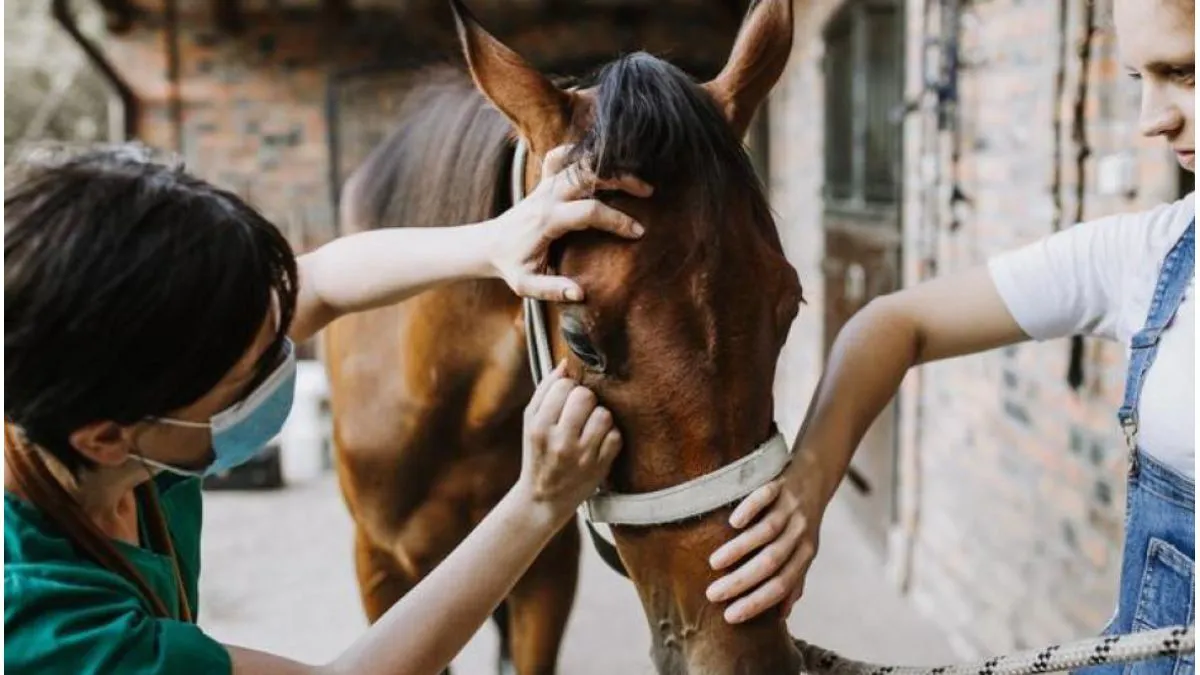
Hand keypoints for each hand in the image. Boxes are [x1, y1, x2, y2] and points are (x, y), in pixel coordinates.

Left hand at [488, 144, 652, 301]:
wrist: (489, 245)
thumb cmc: (511, 266)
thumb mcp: (526, 285)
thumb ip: (552, 289)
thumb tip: (580, 293)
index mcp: (547, 219)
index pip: (589, 211)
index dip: (616, 220)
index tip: (638, 232)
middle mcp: (547, 196)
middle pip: (589, 175)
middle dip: (621, 180)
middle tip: (648, 192)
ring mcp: (545, 185)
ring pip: (580, 162)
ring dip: (609, 166)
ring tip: (635, 178)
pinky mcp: (544, 181)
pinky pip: (561, 156)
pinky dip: (580, 153)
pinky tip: (601, 162)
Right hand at [517, 360, 621, 520]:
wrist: (543, 499)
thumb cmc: (538, 453)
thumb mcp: (530, 422)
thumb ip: (545, 390)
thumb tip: (566, 363)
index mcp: (539, 427)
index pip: (563, 386)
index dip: (568, 387)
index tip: (566, 398)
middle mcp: (560, 441)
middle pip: (586, 396)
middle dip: (586, 398)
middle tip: (581, 410)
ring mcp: (582, 456)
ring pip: (604, 414)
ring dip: (600, 416)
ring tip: (590, 426)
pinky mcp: (600, 467)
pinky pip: (616, 436)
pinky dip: (610, 436)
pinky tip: (598, 442)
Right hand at [704, 458, 828, 623]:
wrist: (817, 474)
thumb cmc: (803, 520)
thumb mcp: (805, 550)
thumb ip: (794, 579)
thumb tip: (782, 616)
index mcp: (805, 553)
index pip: (782, 585)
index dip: (757, 602)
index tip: (730, 617)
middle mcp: (800, 532)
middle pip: (771, 562)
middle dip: (741, 582)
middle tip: (713, 594)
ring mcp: (790, 508)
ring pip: (766, 532)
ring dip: (739, 549)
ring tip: (714, 563)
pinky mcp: (780, 484)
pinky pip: (765, 497)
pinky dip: (750, 509)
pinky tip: (732, 523)